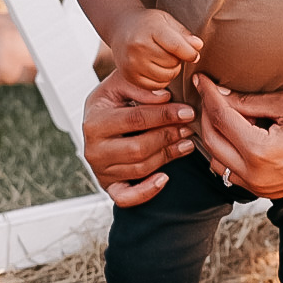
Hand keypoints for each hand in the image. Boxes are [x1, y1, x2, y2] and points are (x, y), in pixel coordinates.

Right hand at [82, 70, 194, 206]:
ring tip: (186, 143)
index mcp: (95, 122)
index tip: (188, 112)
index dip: (165, 116)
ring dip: (167, 156)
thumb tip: (164, 97)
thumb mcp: (121, 85)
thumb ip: (140, 87)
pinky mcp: (109, 186)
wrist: (99, 119)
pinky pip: (126, 197)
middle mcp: (93, 149)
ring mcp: (100, 170)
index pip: (135, 120)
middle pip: (139, 147)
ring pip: (140, 168)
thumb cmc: (114, 101)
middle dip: (169, 137)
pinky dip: (146, 192)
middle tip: (189, 127)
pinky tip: (165, 179)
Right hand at [110, 8, 202, 89]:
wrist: (121, 29)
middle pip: (172, 63)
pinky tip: (157, 68)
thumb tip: (198, 46)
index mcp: (151, 29)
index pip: (177, 46)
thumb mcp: (167, 21)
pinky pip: (155, 86)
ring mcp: (132, 63)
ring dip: (171, 71)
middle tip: (172, 54)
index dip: (190, 53)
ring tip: (165, 60)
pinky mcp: (129, 76)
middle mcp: (138, 47)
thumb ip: (184, 34)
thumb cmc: (149, 24)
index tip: (194, 55)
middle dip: (178, 60)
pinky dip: (161, 80)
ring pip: (166, 76)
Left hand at [194, 75, 282, 196]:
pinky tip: (237, 135)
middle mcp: (254, 175)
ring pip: (216, 160)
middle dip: (207, 115)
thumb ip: (250, 101)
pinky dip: (227, 153)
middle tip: (210, 95)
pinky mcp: (264, 192)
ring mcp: (259, 187)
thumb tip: (221, 95)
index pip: (221, 118)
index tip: (201, 80)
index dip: (209, 95)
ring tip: (224, 115)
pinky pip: (231, 173)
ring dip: (214, 136)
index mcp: (259, 151)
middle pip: (211, 141)